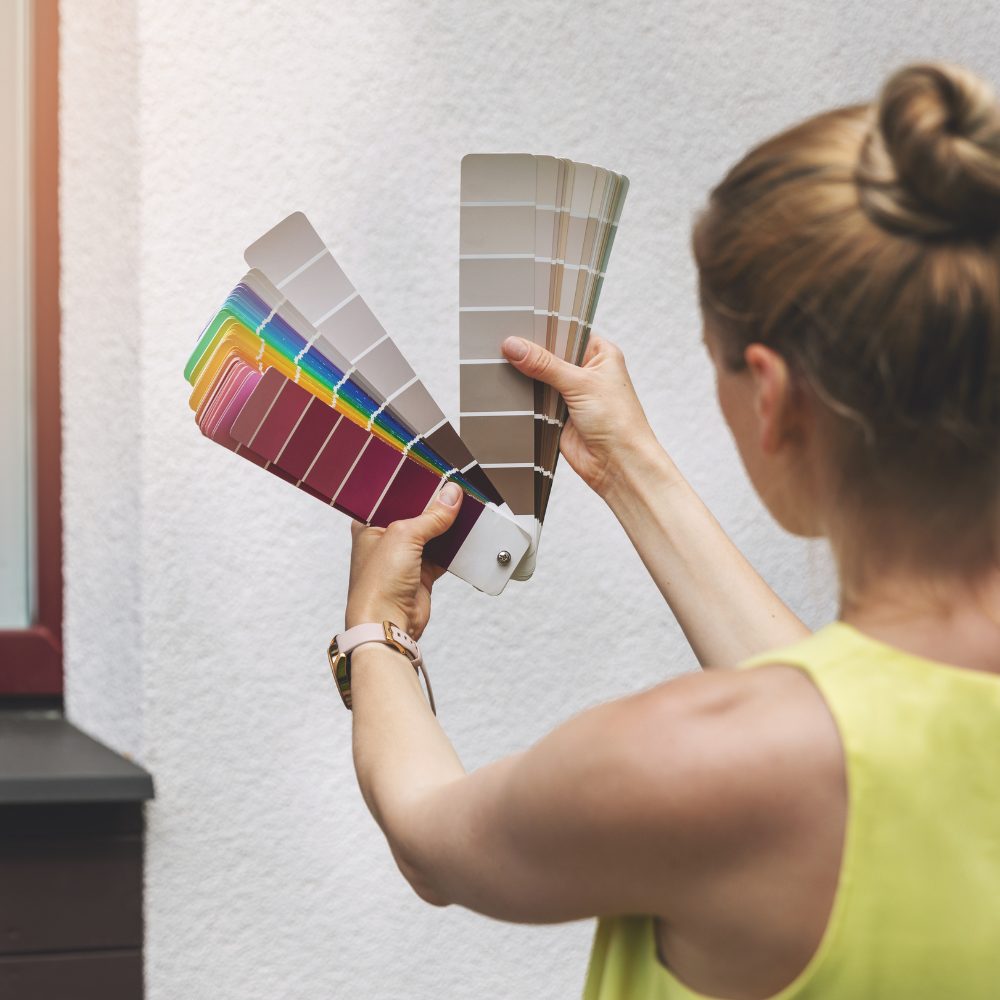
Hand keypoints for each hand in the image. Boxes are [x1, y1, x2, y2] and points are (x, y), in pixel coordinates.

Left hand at [345, 483, 462, 639]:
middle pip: (416, 515)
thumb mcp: (404, 536)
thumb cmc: (377, 584)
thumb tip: (451, 495)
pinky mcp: (421, 574)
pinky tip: (467, 537)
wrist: (387, 623)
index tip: (436, 476)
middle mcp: (385, 540)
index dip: (415, 487)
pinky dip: (455, 548)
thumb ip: (431, 515)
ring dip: (448, 527)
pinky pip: (443, 555)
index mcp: (370, 525)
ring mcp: (404, 558)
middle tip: (456, 491)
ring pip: (432, 535)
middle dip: (436, 507)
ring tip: (466, 509)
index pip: (394, 497)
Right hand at [501, 335, 657, 498]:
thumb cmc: (618, 422)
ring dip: (525, 378)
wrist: (617, 464)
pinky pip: (534, 401)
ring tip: (500, 364)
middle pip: (549, 355)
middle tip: (504, 344)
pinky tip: (508, 389)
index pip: (566, 332)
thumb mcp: (580, 383)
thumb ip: (544, 364)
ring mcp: (570, 393)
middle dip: (530, 354)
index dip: (544, 329)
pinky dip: (524, 399)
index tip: (518, 323)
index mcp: (599, 354)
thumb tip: (515, 346)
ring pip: (539, 378)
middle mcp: (585, 372)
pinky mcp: (556, 414)